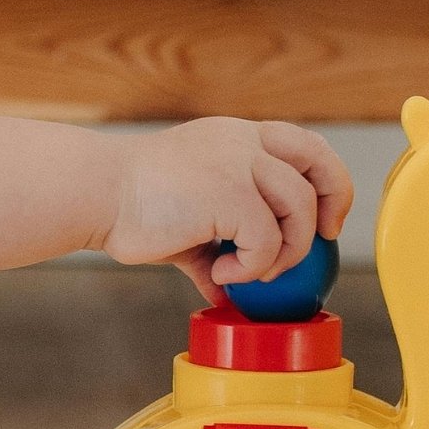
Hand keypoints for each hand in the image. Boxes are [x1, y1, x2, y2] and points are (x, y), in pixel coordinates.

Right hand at [106, 118, 351, 302]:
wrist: (95, 194)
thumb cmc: (130, 207)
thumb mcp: (186, 221)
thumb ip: (212, 247)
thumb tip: (224, 291)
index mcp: (235, 137)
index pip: (304, 145)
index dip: (326, 180)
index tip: (324, 219)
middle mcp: (242, 141)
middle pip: (318, 162)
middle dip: (333, 203)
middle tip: (320, 242)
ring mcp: (238, 163)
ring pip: (299, 207)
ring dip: (285, 252)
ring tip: (249, 272)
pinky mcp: (229, 193)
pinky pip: (266, 240)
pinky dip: (251, 268)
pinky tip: (220, 274)